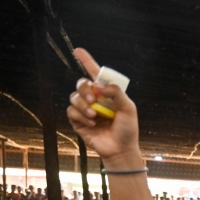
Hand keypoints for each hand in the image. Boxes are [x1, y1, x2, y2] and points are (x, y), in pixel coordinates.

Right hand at [66, 48, 142, 168]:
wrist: (120, 149)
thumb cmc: (127, 129)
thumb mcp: (128, 109)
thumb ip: (116, 93)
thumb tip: (98, 85)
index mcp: (107, 94)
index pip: (96, 74)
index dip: (87, 61)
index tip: (78, 50)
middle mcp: (95, 99)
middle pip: (81, 83)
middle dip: (84, 89)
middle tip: (93, 100)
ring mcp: (85, 110)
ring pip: (74, 97)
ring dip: (83, 105)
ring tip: (94, 116)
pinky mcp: (78, 121)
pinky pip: (71, 111)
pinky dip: (80, 116)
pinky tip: (91, 123)